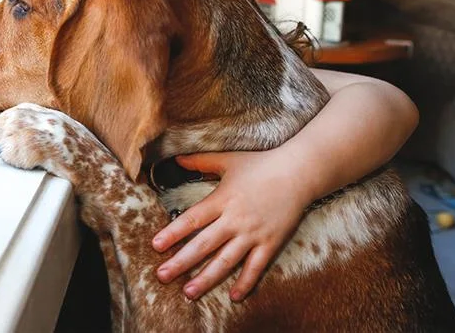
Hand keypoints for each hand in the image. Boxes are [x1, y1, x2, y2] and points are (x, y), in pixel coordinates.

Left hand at [152, 149, 310, 300]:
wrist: (298, 172)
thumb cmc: (260, 165)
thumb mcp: (228, 160)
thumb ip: (200, 161)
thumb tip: (176, 158)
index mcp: (222, 200)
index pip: (192, 219)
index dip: (173, 233)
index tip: (156, 246)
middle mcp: (235, 219)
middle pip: (204, 244)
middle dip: (181, 262)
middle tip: (162, 276)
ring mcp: (253, 233)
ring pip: (226, 260)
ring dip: (206, 278)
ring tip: (188, 292)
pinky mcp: (271, 243)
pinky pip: (256, 266)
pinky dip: (245, 282)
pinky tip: (233, 296)